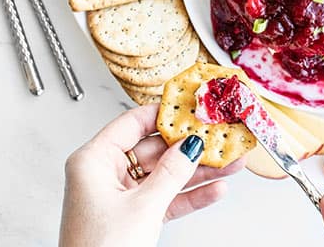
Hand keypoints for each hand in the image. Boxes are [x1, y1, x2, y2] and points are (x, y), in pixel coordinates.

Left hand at [59, 104, 244, 246]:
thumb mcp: (142, 207)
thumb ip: (171, 173)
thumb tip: (191, 145)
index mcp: (93, 161)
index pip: (133, 122)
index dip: (165, 113)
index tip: (193, 106)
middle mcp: (104, 174)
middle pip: (155, 149)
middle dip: (191, 146)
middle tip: (220, 136)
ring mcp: (121, 196)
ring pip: (165, 174)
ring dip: (199, 171)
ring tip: (230, 162)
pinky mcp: (134, 217)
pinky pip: (167, 198)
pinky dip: (190, 195)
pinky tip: (215, 189)